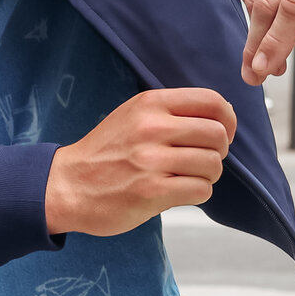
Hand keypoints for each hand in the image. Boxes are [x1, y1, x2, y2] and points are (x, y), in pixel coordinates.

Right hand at [43, 88, 237, 237]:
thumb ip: (171, 112)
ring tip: (188, 178)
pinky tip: (179, 192)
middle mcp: (152, 127)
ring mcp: (151, 160)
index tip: (223, 134)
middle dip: (219, 152)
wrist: (66, 185)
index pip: (212, 101)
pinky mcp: (151, 191)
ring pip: (213, 164)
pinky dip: (198, 193)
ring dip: (208, 176)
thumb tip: (221, 116)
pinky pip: (201, 190)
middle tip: (202, 161)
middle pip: (217, 134)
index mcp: (150, 104)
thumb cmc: (105, 153)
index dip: (228, 120)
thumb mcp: (133, 115)